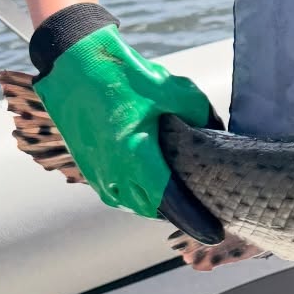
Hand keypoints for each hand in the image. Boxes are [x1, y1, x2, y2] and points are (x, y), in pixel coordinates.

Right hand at [30, 4, 224, 243]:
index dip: (194, 221)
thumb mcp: (177, 91)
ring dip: (152, 204)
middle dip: (176, 213)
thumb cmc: (127, 74)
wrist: (74, 60)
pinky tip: (145, 183)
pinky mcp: (83, 161)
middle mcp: (112, 169)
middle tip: (201, 212)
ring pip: (128, 202)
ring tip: (175, 199)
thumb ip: (203, 117)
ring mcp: (94, 167)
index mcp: (137, 156)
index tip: (214, 233)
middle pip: (150, 208)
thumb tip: (218, 136)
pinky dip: (131, 193)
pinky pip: (111, 190)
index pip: (170, 202)